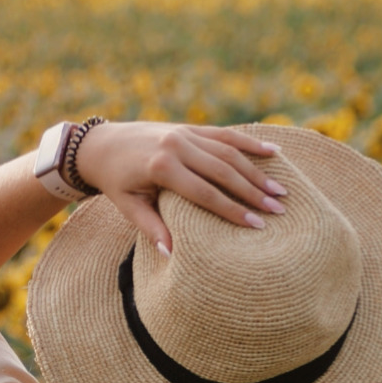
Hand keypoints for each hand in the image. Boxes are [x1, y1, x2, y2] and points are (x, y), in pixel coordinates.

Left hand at [70, 122, 285, 253]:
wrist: (101, 145)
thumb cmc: (116, 182)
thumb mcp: (128, 207)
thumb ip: (152, 228)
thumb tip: (172, 254)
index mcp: (162, 168)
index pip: (206, 194)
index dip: (233, 211)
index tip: (257, 225)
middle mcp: (176, 146)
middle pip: (224, 172)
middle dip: (254, 192)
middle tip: (279, 210)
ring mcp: (184, 134)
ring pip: (229, 152)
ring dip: (257, 171)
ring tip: (280, 190)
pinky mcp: (189, 128)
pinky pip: (224, 134)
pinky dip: (248, 143)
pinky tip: (272, 153)